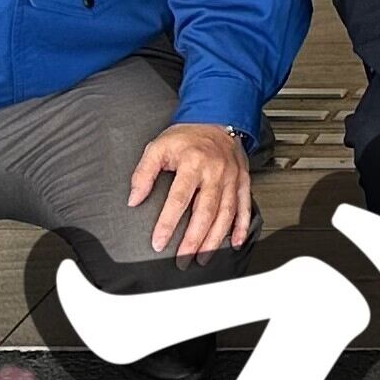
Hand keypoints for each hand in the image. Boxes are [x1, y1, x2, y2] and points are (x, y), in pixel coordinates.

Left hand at [127, 121, 255, 258]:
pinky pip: (244, 207)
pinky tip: (234, 242)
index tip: (159, 243)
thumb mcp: (158, 147)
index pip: (179, 199)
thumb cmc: (187, 136)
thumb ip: (143, 173)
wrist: (218, 118)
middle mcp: (215, 172)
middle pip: (205, 212)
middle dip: (193, 241)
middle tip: (182, 260)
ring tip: (202, 258)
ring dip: (214, 240)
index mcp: (193, 163)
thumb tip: (134, 198)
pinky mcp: (243, 181)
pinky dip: (241, 227)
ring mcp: (232, 178)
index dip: (168, 224)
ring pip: (225, 214)